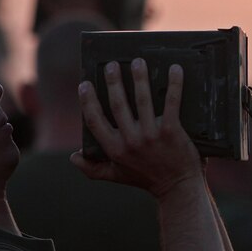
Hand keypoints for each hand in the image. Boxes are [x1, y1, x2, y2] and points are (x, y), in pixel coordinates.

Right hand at [72, 58, 201, 196]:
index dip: (87, 101)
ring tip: (137, 62)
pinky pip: (172, 103)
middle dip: (113, 82)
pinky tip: (175, 69)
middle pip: (118, 104)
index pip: (95, 120)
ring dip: (139, 78)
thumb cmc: (147, 179)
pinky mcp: (172, 131)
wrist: (178, 188)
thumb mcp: (117, 176)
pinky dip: (174, 84)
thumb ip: (93, 169)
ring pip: (143, 100)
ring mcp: (151, 135)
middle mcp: (131, 141)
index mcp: (114, 149)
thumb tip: (73, 157)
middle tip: (111, 65)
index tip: (84, 84)